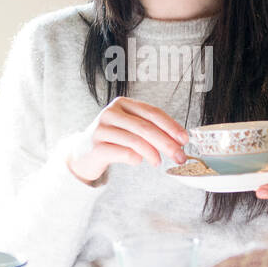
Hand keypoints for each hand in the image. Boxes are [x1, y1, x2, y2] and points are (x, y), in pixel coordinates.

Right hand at [67, 97, 188, 183]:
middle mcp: (111, 113)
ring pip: (135, 140)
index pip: (152, 112)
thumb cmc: (113, 140)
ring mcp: (101, 129)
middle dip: (166, 143)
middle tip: (179, 156)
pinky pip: (122, 153)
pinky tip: (138, 161)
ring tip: (159, 162)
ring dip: (152, 153)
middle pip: (145, 127)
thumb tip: (179, 141)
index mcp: (123, 104)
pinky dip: (135, 158)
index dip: (171, 125)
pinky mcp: (96, 147)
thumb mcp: (130, 128)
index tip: (184, 139)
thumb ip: (150, 130)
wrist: (83, 153)